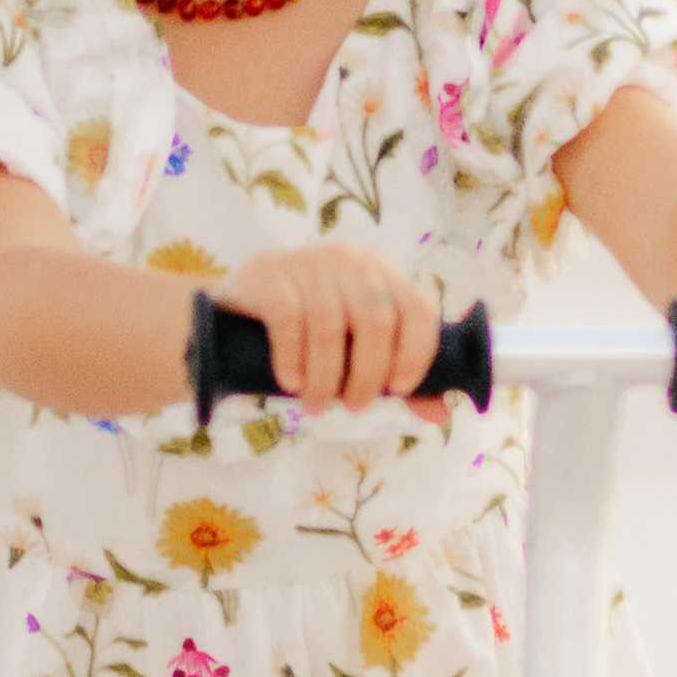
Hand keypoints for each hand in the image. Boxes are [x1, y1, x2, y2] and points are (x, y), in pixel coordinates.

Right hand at [205, 241, 443, 411]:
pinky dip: (292, 358)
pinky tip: (290, 382)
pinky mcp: (269, 274)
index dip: (416, 353)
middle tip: (353, 406)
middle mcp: (350, 261)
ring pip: (329, 325)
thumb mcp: (353, 349)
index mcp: (382, 275)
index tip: (399, 390)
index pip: (418, 308)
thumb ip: (395, 378)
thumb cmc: (308, 332)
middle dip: (367, 375)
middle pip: (375, 321)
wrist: (236, 308)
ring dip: (325, 376)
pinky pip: (287, 318)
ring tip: (316, 405)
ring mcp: (307, 263)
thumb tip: (440, 414)